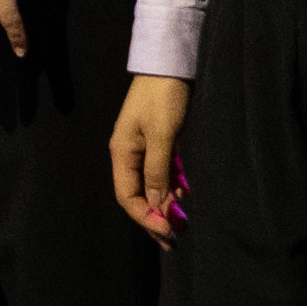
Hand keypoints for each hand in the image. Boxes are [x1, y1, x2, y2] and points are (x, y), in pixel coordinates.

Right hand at [107, 68, 185, 233]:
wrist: (170, 64)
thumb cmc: (163, 97)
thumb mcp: (162, 136)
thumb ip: (158, 172)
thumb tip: (156, 206)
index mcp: (122, 153)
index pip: (128, 196)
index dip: (146, 217)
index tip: (167, 232)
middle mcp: (129, 154)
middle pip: (138, 195)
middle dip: (155, 218)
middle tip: (174, 241)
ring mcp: (144, 149)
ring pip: (152, 186)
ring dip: (165, 206)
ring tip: (183, 224)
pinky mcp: (159, 142)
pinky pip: (162, 172)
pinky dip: (173, 186)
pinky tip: (184, 196)